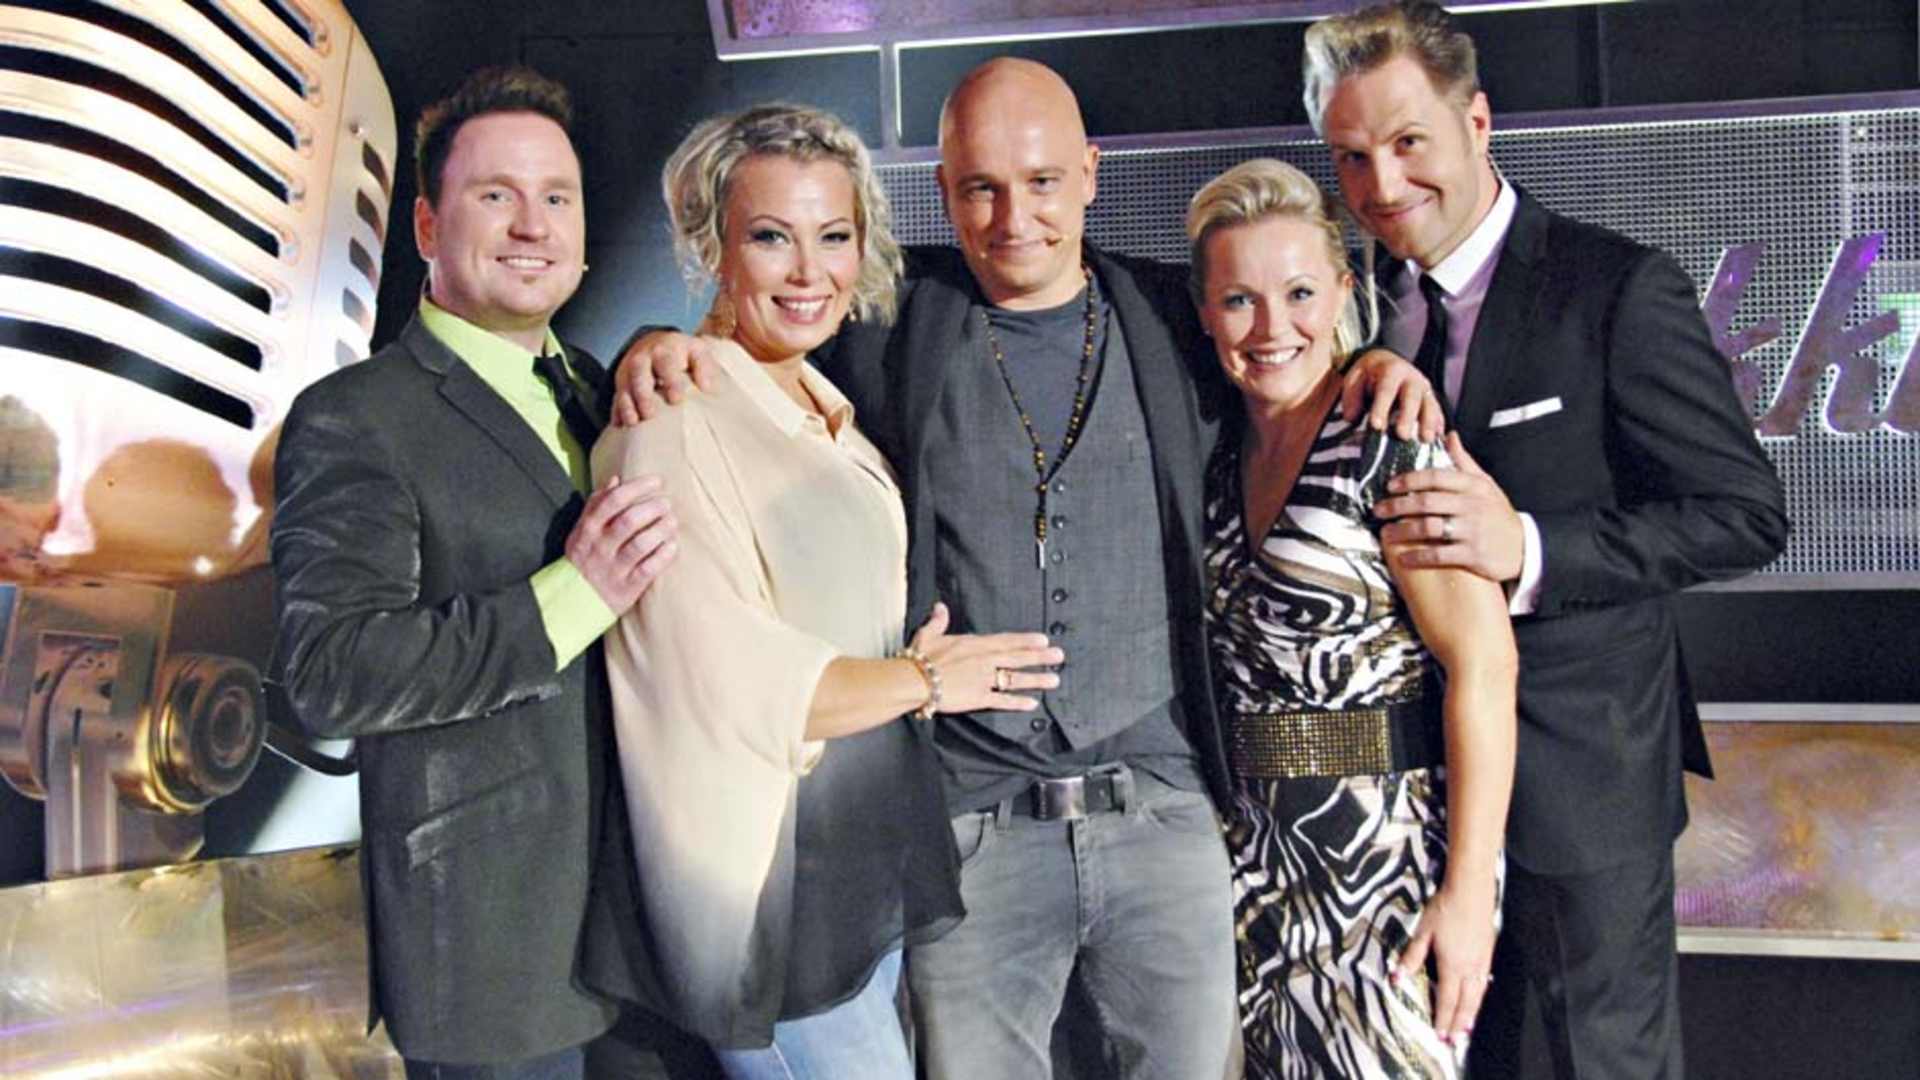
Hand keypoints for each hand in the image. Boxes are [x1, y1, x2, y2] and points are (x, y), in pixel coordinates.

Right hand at [566, 474, 676, 610]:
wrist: (575, 600)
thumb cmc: (585, 557)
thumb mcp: (583, 530)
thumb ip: (597, 504)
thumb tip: (616, 480)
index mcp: (588, 529)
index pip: (613, 501)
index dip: (638, 487)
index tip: (657, 481)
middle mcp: (600, 547)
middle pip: (629, 521)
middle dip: (652, 507)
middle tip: (666, 503)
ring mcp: (613, 568)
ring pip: (640, 544)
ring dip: (661, 529)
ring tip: (672, 521)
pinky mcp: (627, 587)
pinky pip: (648, 569)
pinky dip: (663, 555)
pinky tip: (673, 545)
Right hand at [610, 330, 722, 425]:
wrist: (654, 344)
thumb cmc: (682, 354)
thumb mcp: (697, 352)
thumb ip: (705, 366)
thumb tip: (707, 387)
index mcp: (665, 350)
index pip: (666, 363)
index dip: (670, 381)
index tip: (677, 400)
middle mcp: (644, 358)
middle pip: (639, 373)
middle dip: (643, 394)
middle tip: (650, 414)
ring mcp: (630, 371)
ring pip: (624, 386)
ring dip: (627, 404)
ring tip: (633, 422)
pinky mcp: (621, 383)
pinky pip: (616, 396)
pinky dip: (617, 411)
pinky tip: (619, 425)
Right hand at [909, 602, 1062, 713]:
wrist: (913, 680)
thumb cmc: (919, 659)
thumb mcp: (928, 635)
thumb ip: (938, 621)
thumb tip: (940, 607)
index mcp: (975, 644)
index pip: (1006, 641)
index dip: (1026, 640)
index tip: (1043, 639)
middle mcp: (984, 660)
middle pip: (1017, 657)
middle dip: (1040, 656)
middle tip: (1059, 656)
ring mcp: (983, 679)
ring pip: (1015, 678)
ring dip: (1036, 679)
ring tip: (1054, 680)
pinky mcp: (979, 697)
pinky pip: (1003, 700)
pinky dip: (1017, 702)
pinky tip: (1032, 703)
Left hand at [1340, 346, 1444, 441]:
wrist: (1385, 363)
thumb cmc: (1368, 376)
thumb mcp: (1354, 380)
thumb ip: (1352, 398)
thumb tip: (1352, 418)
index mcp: (1390, 370)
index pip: (1386, 389)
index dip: (1381, 407)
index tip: (1376, 426)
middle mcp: (1411, 378)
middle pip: (1412, 397)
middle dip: (1408, 417)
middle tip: (1403, 436)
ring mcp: (1424, 389)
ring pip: (1430, 404)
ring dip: (1429, 422)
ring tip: (1426, 439)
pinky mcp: (1431, 400)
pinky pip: (1438, 412)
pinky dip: (1439, 424)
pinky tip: (1439, 437)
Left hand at [1378, 433, 1522, 582]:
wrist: (1526, 548)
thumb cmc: (1498, 514)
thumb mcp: (1486, 484)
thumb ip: (1464, 461)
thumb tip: (1449, 435)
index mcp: (1474, 486)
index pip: (1436, 477)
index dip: (1409, 480)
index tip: (1390, 486)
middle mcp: (1472, 506)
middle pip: (1426, 502)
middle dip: (1397, 506)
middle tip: (1378, 510)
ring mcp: (1472, 531)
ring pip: (1429, 528)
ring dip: (1402, 531)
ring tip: (1386, 533)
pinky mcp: (1472, 555)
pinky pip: (1439, 555)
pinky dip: (1418, 556)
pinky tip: (1402, 558)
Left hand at [1394, 876, 1497, 1046]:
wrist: (1471, 889)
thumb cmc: (1445, 907)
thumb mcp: (1423, 931)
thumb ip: (1412, 956)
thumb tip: (1397, 977)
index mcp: (1452, 965)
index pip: (1448, 1000)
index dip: (1444, 1019)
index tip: (1440, 1035)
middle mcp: (1470, 967)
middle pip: (1466, 1003)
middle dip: (1460, 1024)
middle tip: (1455, 1041)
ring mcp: (1482, 959)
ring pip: (1478, 994)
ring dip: (1472, 1013)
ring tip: (1467, 1028)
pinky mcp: (1488, 951)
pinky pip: (1484, 981)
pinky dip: (1480, 995)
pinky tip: (1478, 996)